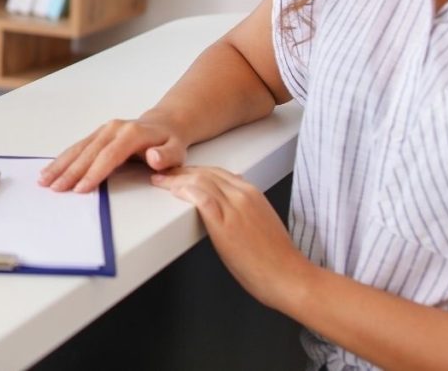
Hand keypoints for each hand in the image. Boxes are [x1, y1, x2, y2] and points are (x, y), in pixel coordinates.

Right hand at [38, 111, 189, 192]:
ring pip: (78, 149)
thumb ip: (166, 156)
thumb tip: (153, 158)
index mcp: (131, 134)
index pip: (109, 156)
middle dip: (70, 172)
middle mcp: (113, 129)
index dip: (94, 173)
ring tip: (44, 179)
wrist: (164, 124)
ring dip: (61, 165)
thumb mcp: (177, 150)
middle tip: (55, 188)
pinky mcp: (97, 134)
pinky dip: (63, 159)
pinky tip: (51, 169)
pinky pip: (77, 147)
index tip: (80, 188)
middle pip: (88, 153)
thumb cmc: (169, 142)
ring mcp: (103, 130)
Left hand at [150, 166, 313, 311]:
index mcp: (253, 193)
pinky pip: (201, 197)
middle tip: (163, 174)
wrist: (288, 276)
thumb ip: (243, 211)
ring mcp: (235, 207)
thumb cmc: (276, 259)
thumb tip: (224, 211)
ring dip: (175, 179)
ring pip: (200, 181)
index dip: (195, 171)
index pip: (217, 172)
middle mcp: (244, 194)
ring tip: (159, 180)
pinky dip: (184, 190)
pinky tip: (172, 190)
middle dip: (181, 172)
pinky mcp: (226, 223)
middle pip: (205, 173)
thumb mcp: (259, 223)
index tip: (180, 174)